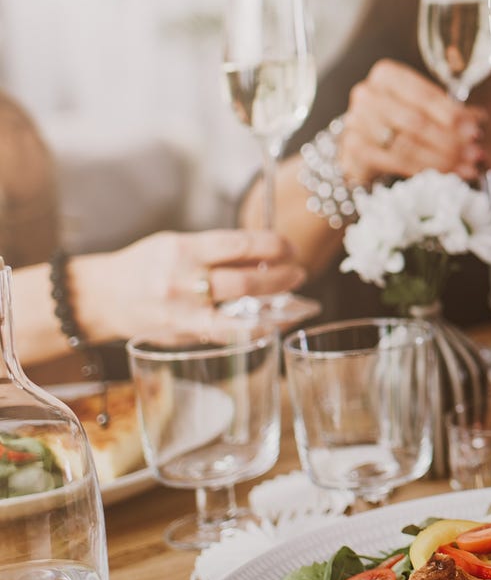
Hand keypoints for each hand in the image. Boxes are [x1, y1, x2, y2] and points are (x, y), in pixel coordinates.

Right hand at [88, 229, 304, 340]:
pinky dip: (252, 330)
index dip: (272, 245)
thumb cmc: (145, 265)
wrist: (102, 297)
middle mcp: (183, 280)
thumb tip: (262, 253)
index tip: (289, 247)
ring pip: (239, 311)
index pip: (239, 244)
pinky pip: (224, 335)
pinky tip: (271, 324)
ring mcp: (183, 312)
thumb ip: (216, 249)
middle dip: (281, 276)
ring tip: (292, 296)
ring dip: (274, 304)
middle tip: (299, 272)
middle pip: (245, 279)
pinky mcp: (182, 334)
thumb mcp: (177, 243)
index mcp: (184, 249)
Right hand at [340, 59, 485, 183]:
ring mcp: (357, 121)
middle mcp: (367, 94)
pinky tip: (447, 174)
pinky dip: (426, 169)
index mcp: (387, 75)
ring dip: (443, 159)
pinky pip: (396, 162)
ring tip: (467, 167)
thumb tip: (478, 119)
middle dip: (451, 140)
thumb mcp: (422, 106)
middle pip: (417, 122)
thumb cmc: (396, 117)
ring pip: (408, 145)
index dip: (453, 115)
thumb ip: (449, 111)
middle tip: (475, 153)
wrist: (361, 138)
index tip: (475, 129)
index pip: (425, 95)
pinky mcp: (354, 148)